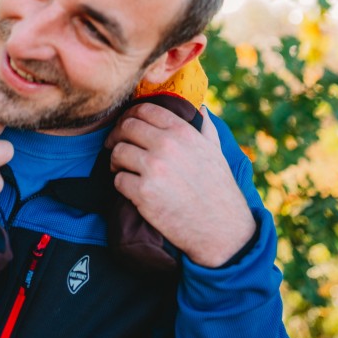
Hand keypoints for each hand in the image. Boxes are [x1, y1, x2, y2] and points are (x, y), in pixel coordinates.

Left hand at [105, 103, 255, 266]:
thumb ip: (206, 127)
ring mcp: (154, 168)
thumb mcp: (215, 151)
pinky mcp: (144, 193)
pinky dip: (120, 184)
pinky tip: (129, 188)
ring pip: (118, 152)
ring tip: (121, 168)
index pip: (144, 109)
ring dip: (115, 161)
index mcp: (182, 131)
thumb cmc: (219, 189)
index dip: (130, 115)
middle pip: (126, 127)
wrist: (221, 229)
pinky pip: (118, 180)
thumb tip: (201, 109)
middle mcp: (166, 145)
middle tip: (115, 146)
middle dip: (117, 136)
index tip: (125, 126)